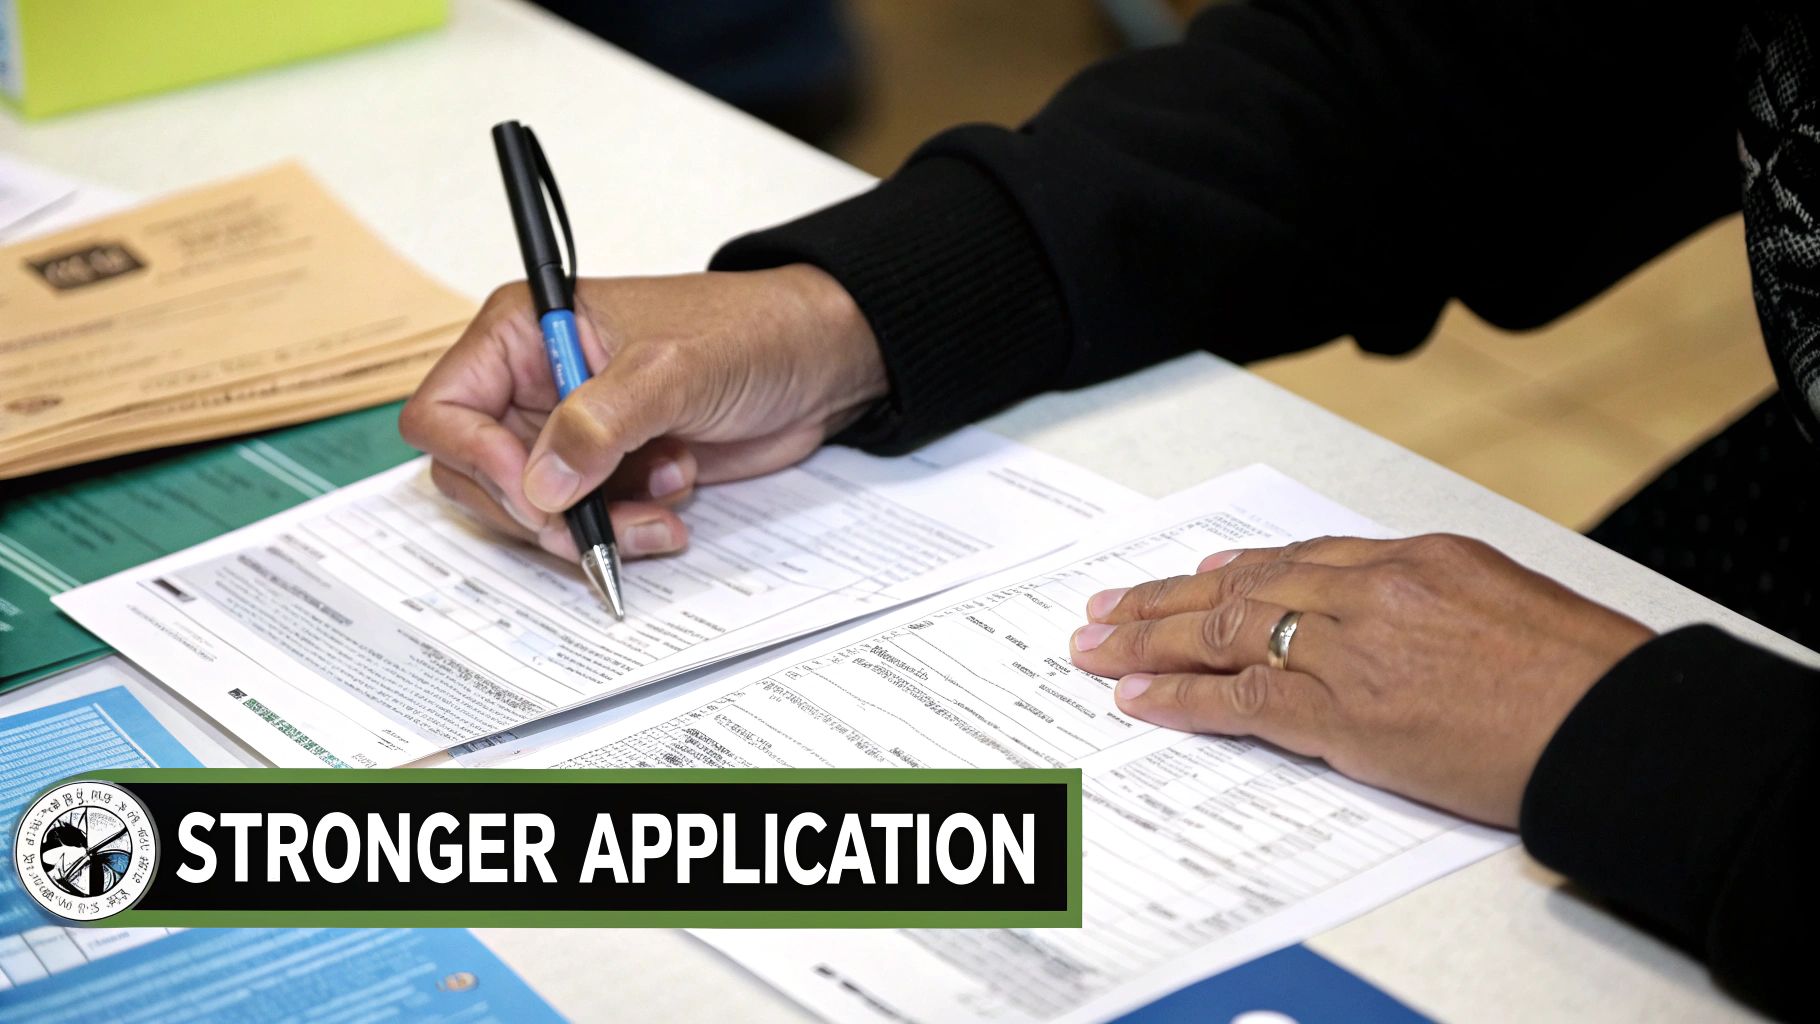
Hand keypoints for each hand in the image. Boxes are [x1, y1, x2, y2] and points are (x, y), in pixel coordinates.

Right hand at [400, 265, 886, 559]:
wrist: (816, 362)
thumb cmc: (748, 332)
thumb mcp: (673, 368)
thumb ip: (602, 422)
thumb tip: (540, 484)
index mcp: (523, 334)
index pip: (444, 411)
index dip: (479, 460)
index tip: (538, 491)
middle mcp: (534, 385)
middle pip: (479, 476)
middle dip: (540, 511)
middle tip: (596, 521)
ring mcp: (569, 433)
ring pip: (534, 512)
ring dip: (593, 527)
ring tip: (662, 506)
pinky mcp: (609, 472)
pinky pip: (585, 524)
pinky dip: (625, 531)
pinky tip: (675, 502)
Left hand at [1067, 534, 1653, 826]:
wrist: (1614, 723)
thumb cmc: (1585, 674)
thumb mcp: (1511, 600)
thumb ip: (1439, 597)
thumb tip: (1401, 614)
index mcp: (1416, 557)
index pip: (1301, 557)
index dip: (1236, 570)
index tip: (1195, 577)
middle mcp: (1372, 591)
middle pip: (1244, 586)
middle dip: (1166, 600)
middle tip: (1106, 609)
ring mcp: (1352, 649)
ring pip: (1226, 633)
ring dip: (1151, 641)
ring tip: (1097, 648)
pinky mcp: (1345, 714)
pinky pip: (1241, 701)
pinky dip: (1183, 698)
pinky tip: (1140, 699)